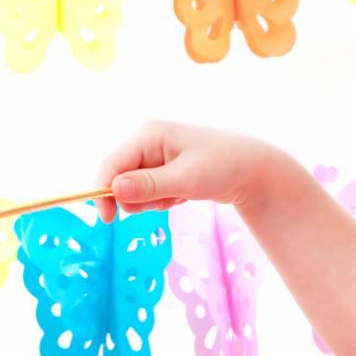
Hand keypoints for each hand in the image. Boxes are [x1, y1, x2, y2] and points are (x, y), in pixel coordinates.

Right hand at [92, 120, 279, 222]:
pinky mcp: (162, 171)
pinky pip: (148, 194)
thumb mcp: (186, 179)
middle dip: (139, 198)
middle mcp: (147, 143)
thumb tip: (114, 190)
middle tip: (167, 200)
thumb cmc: (223, 167)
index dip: (103, 192)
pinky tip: (184, 194)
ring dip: (153, 201)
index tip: (107, 220)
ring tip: (180, 194)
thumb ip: (149, 185)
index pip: (112, 164)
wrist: (253, 171)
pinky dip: (163, 201)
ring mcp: (154, 157)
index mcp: (148, 135)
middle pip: (120, 180)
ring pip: (133, 191)